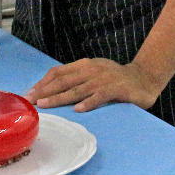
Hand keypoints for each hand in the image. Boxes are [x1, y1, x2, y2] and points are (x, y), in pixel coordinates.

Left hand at [24, 58, 164, 111]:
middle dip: (45, 91)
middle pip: (64, 80)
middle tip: (31, 101)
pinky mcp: (117, 88)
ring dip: (60, 97)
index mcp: (84, 65)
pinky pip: (100, 96)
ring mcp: (104, 78)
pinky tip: (78, 110)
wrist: (144, 77)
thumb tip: (51, 90)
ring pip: (78, 89)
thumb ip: (77, 79)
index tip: (29, 94)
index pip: (58, 72)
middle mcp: (92, 70)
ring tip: (46, 105)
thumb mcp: (94, 74)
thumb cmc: (115, 79)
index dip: (43, 83)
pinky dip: (89, 102)